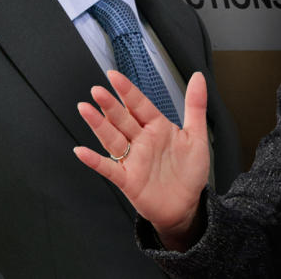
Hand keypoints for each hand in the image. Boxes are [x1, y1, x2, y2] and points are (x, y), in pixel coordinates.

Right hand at [74, 70, 209, 249]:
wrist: (187, 205)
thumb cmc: (190, 171)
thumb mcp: (196, 135)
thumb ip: (195, 105)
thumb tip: (198, 76)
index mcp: (157, 128)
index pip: (140, 105)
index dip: (127, 91)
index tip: (113, 75)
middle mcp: (142, 141)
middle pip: (123, 119)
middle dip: (110, 105)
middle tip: (97, 90)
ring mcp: (133, 159)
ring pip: (112, 138)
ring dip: (98, 125)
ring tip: (85, 109)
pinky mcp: (128, 180)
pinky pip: (109, 168)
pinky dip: (94, 161)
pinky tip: (81, 151)